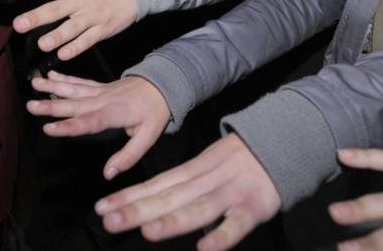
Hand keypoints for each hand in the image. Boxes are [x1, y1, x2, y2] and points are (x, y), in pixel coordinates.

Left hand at [1, 0, 137, 59]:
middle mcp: (80, 0)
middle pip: (55, 9)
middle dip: (36, 17)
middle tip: (18, 24)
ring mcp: (92, 16)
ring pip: (72, 28)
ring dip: (56, 37)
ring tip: (42, 44)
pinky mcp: (103, 29)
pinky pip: (87, 40)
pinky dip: (75, 48)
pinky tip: (63, 55)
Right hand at [27, 73, 169, 179]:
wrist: (163, 84)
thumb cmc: (155, 112)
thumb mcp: (148, 137)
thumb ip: (128, 156)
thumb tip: (108, 173)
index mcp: (114, 114)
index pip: (88, 122)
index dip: (68, 126)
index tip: (49, 128)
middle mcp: (103, 101)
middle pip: (74, 105)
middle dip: (51, 106)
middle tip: (30, 106)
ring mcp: (100, 92)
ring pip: (74, 90)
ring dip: (53, 87)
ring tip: (34, 84)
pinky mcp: (100, 87)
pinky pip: (80, 82)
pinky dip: (65, 78)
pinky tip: (50, 75)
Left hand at [95, 133, 280, 250]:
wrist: (281, 143)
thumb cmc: (237, 162)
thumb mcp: (204, 165)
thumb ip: (178, 185)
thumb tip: (142, 206)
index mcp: (193, 171)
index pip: (156, 185)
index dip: (129, 196)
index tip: (101, 208)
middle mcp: (206, 181)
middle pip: (169, 197)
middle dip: (138, 209)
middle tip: (109, 220)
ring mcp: (230, 193)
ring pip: (198, 208)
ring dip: (174, 220)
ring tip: (148, 230)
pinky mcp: (254, 207)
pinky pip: (237, 224)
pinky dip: (222, 235)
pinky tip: (206, 247)